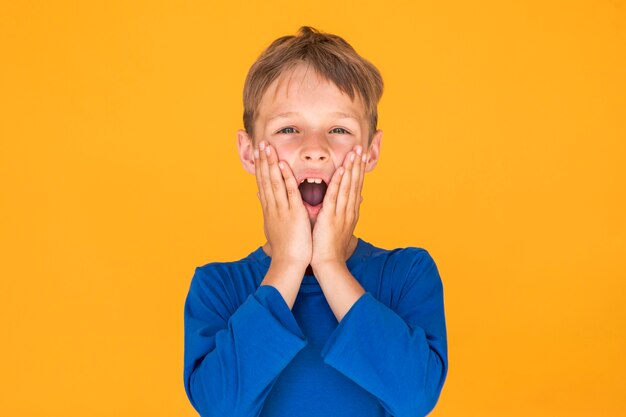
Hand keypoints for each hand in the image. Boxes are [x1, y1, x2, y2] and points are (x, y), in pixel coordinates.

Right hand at [254, 141, 311, 267]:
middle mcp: (273, 207)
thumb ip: (268, 209)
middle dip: (263, 161)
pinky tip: (282, 165)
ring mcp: (282, 209)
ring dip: (270, 164)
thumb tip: (260, 197)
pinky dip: (285, 178)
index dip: (261, 167)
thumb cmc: (285, 247)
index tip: (259, 153)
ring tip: (267, 148)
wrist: (289, 262)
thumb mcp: (273, 225)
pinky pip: (289, 192)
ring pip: (274, 182)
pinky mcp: (293, 213)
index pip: (263, 183)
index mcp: (270, 209)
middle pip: (265, 179)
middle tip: (260, 143)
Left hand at [310, 144, 366, 268]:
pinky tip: (341, 169)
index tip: (360, 156)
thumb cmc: (330, 247)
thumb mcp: (340, 226)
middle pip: (355, 182)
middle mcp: (349, 210)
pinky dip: (339, 182)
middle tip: (361, 147)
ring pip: (348, 186)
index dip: (358, 170)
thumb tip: (355, 200)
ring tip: (354, 152)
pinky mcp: (331, 216)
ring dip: (351, 168)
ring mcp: (342, 213)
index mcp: (350, 211)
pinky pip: (336, 195)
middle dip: (358, 164)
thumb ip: (345, 211)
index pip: (355, 186)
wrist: (329, 264)